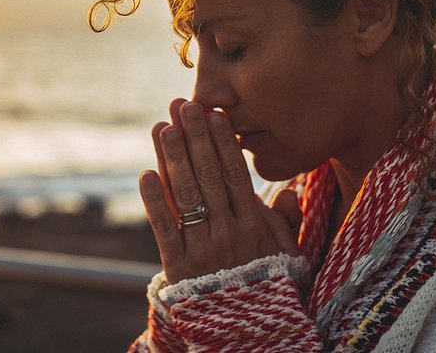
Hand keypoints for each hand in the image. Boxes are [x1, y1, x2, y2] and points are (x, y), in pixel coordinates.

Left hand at [139, 98, 300, 283]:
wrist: (247, 331)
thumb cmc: (267, 280)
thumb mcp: (287, 251)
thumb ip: (287, 219)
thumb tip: (288, 191)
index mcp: (254, 225)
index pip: (235, 175)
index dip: (223, 142)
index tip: (213, 113)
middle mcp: (228, 233)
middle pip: (209, 177)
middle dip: (195, 137)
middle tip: (183, 105)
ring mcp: (202, 249)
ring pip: (186, 196)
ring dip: (173, 158)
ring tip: (162, 126)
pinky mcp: (178, 266)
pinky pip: (165, 229)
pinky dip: (155, 201)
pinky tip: (146, 173)